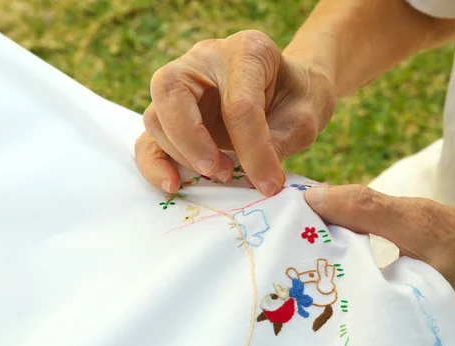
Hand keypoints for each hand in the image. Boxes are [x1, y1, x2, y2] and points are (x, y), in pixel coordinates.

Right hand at [135, 30, 335, 195]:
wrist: (292, 91)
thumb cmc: (299, 99)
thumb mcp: (304, 118)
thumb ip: (279, 145)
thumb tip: (254, 181)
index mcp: (247, 51)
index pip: (238, 102)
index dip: (253, 149)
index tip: (269, 184)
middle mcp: (204, 61)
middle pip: (172, 92)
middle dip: (192, 140)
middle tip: (220, 172)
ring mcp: (183, 85)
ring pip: (156, 117)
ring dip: (182, 154)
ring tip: (219, 175)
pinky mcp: (173, 115)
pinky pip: (150, 138)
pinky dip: (155, 163)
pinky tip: (173, 184)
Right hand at [304, 185, 454, 312]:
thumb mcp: (436, 289)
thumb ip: (394, 286)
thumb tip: (350, 288)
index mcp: (414, 225)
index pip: (362, 205)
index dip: (327, 203)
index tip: (292, 208)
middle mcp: (407, 209)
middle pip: (355, 196)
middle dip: (319, 201)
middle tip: (282, 212)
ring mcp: (407, 207)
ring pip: (361, 199)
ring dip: (330, 204)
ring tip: (297, 218)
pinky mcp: (408, 212)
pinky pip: (369, 205)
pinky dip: (345, 209)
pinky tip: (330, 223)